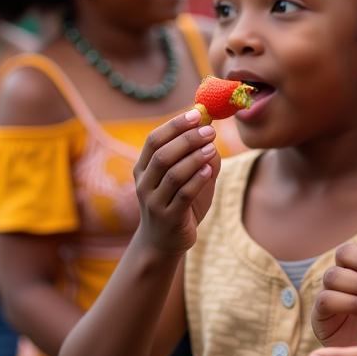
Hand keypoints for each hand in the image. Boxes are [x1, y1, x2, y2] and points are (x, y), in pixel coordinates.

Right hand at [134, 109, 221, 254]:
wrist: (164, 242)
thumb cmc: (177, 203)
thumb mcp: (186, 177)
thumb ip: (198, 156)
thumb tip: (212, 132)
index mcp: (144, 168)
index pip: (154, 140)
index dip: (174, 125)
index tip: (196, 113)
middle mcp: (144, 183)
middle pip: (162, 155)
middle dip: (187, 139)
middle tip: (210, 130)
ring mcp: (154, 202)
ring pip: (173, 174)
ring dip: (194, 158)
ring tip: (212, 147)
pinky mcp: (169, 218)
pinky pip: (183, 195)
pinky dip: (197, 179)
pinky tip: (210, 169)